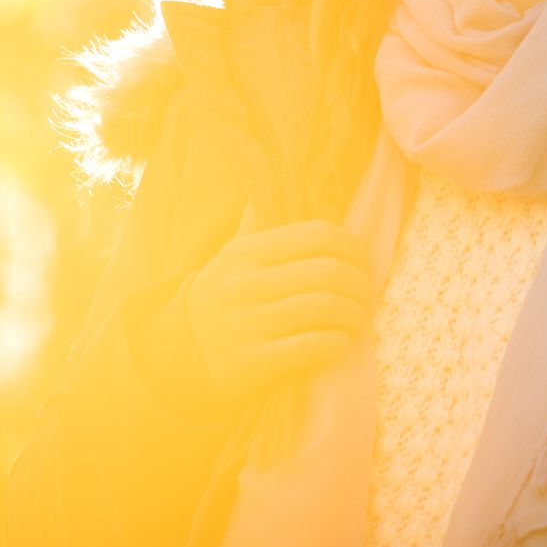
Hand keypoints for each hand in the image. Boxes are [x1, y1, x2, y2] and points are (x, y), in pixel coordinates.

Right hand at [177, 218, 375, 408]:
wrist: (180, 353)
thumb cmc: (220, 297)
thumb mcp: (231, 256)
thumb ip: (256, 225)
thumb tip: (265, 185)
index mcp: (248, 252)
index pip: (318, 235)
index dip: (353, 248)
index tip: (363, 262)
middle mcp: (247, 283)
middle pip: (328, 272)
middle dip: (360, 284)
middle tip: (366, 294)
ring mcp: (250, 323)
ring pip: (325, 307)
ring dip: (353, 314)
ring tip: (358, 318)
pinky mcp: (255, 361)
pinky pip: (312, 346)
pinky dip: (337, 343)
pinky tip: (340, 342)